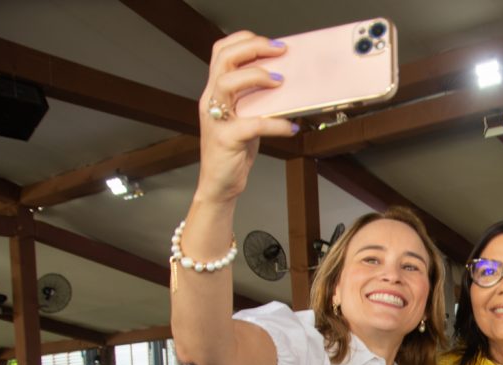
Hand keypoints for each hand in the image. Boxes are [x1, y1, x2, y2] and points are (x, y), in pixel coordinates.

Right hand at [195, 31, 297, 205]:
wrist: (220, 184)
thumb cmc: (234, 151)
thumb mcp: (245, 118)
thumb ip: (257, 101)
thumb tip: (285, 85)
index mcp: (215, 92)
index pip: (221, 51)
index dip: (245, 41)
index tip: (271, 43)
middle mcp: (211, 101)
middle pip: (224, 59)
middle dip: (253, 49)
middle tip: (279, 51)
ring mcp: (217, 119)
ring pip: (228, 83)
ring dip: (257, 77)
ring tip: (280, 82)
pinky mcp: (226, 139)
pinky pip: (253, 124)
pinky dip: (276, 124)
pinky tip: (291, 127)